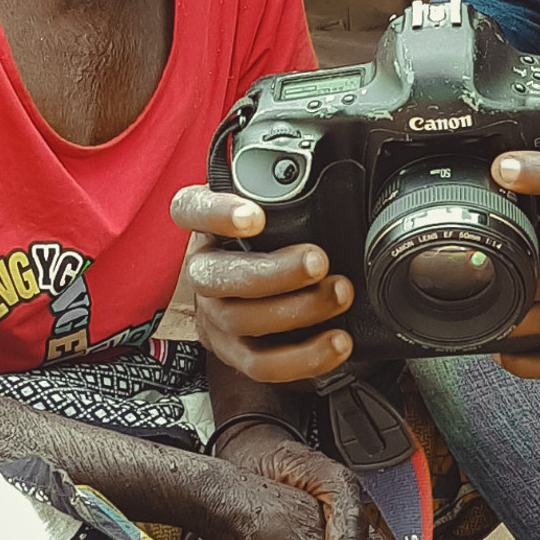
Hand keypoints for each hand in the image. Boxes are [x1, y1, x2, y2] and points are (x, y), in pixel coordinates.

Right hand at [171, 186, 354, 381]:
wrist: (261, 294)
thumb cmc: (275, 243)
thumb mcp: (278, 212)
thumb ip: (294, 196)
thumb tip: (350, 175)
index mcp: (206, 227)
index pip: (190, 210)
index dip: (216, 214)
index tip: (254, 216)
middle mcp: (203, 271)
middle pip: (219, 276)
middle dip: (274, 272)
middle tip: (318, 260)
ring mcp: (214, 316)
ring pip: (242, 320)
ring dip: (297, 310)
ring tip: (340, 294)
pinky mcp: (234, 353)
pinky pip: (262, 364)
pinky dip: (304, 357)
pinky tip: (337, 342)